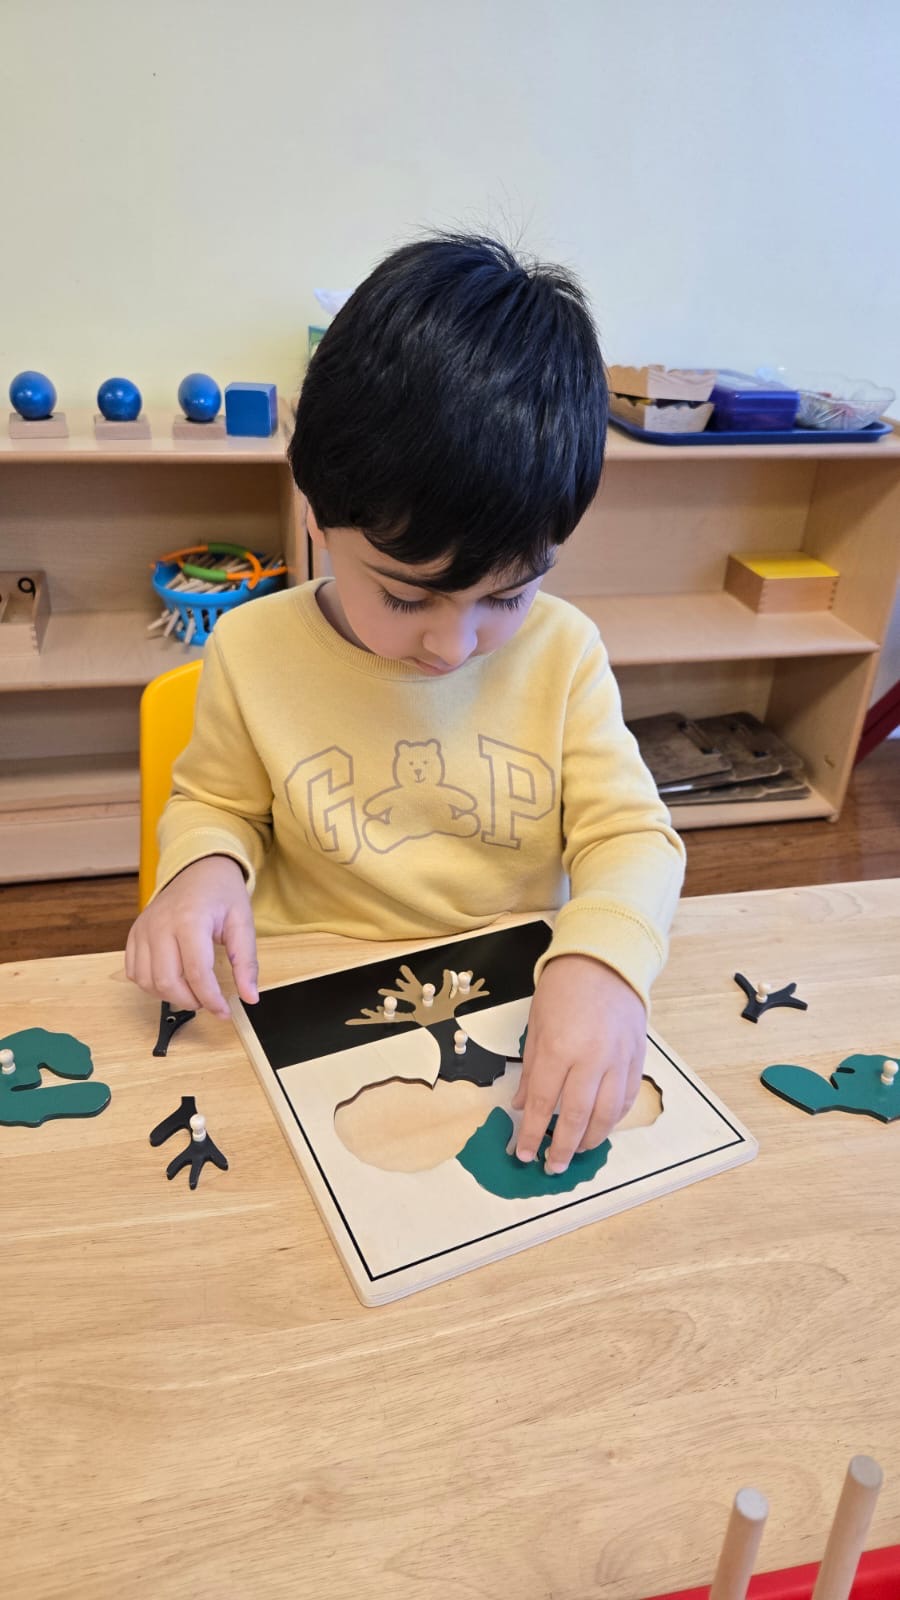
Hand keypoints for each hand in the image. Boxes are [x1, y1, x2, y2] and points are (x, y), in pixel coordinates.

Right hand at [125, 856, 258, 1019]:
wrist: (199, 869)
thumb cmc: (221, 894)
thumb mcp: (243, 923)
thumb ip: (246, 962)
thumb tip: (250, 997)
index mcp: (190, 920)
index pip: (197, 972)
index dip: (211, 999)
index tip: (223, 1012)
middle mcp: (161, 925)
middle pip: (167, 981)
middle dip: (190, 1001)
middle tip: (208, 1001)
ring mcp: (143, 929)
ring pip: (146, 980)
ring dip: (169, 995)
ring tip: (191, 991)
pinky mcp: (134, 934)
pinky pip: (134, 971)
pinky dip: (150, 984)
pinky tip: (172, 979)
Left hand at [511, 955, 645, 1171]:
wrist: (605, 960)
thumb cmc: (563, 989)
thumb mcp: (536, 1026)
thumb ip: (531, 1070)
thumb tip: (522, 1106)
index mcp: (560, 1049)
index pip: (544, 1103)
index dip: (532, 1133)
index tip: (524, 1153)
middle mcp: (592, 1059)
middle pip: (577, 1117)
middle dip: (562, 1147)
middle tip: (552, 1165)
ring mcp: (619, 1060)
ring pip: (607, 1115)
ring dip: (590, 1140)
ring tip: (575, 1151)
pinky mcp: (637, 1058)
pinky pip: (627, 1099)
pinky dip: (614, 1119)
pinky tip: (601, 1127)